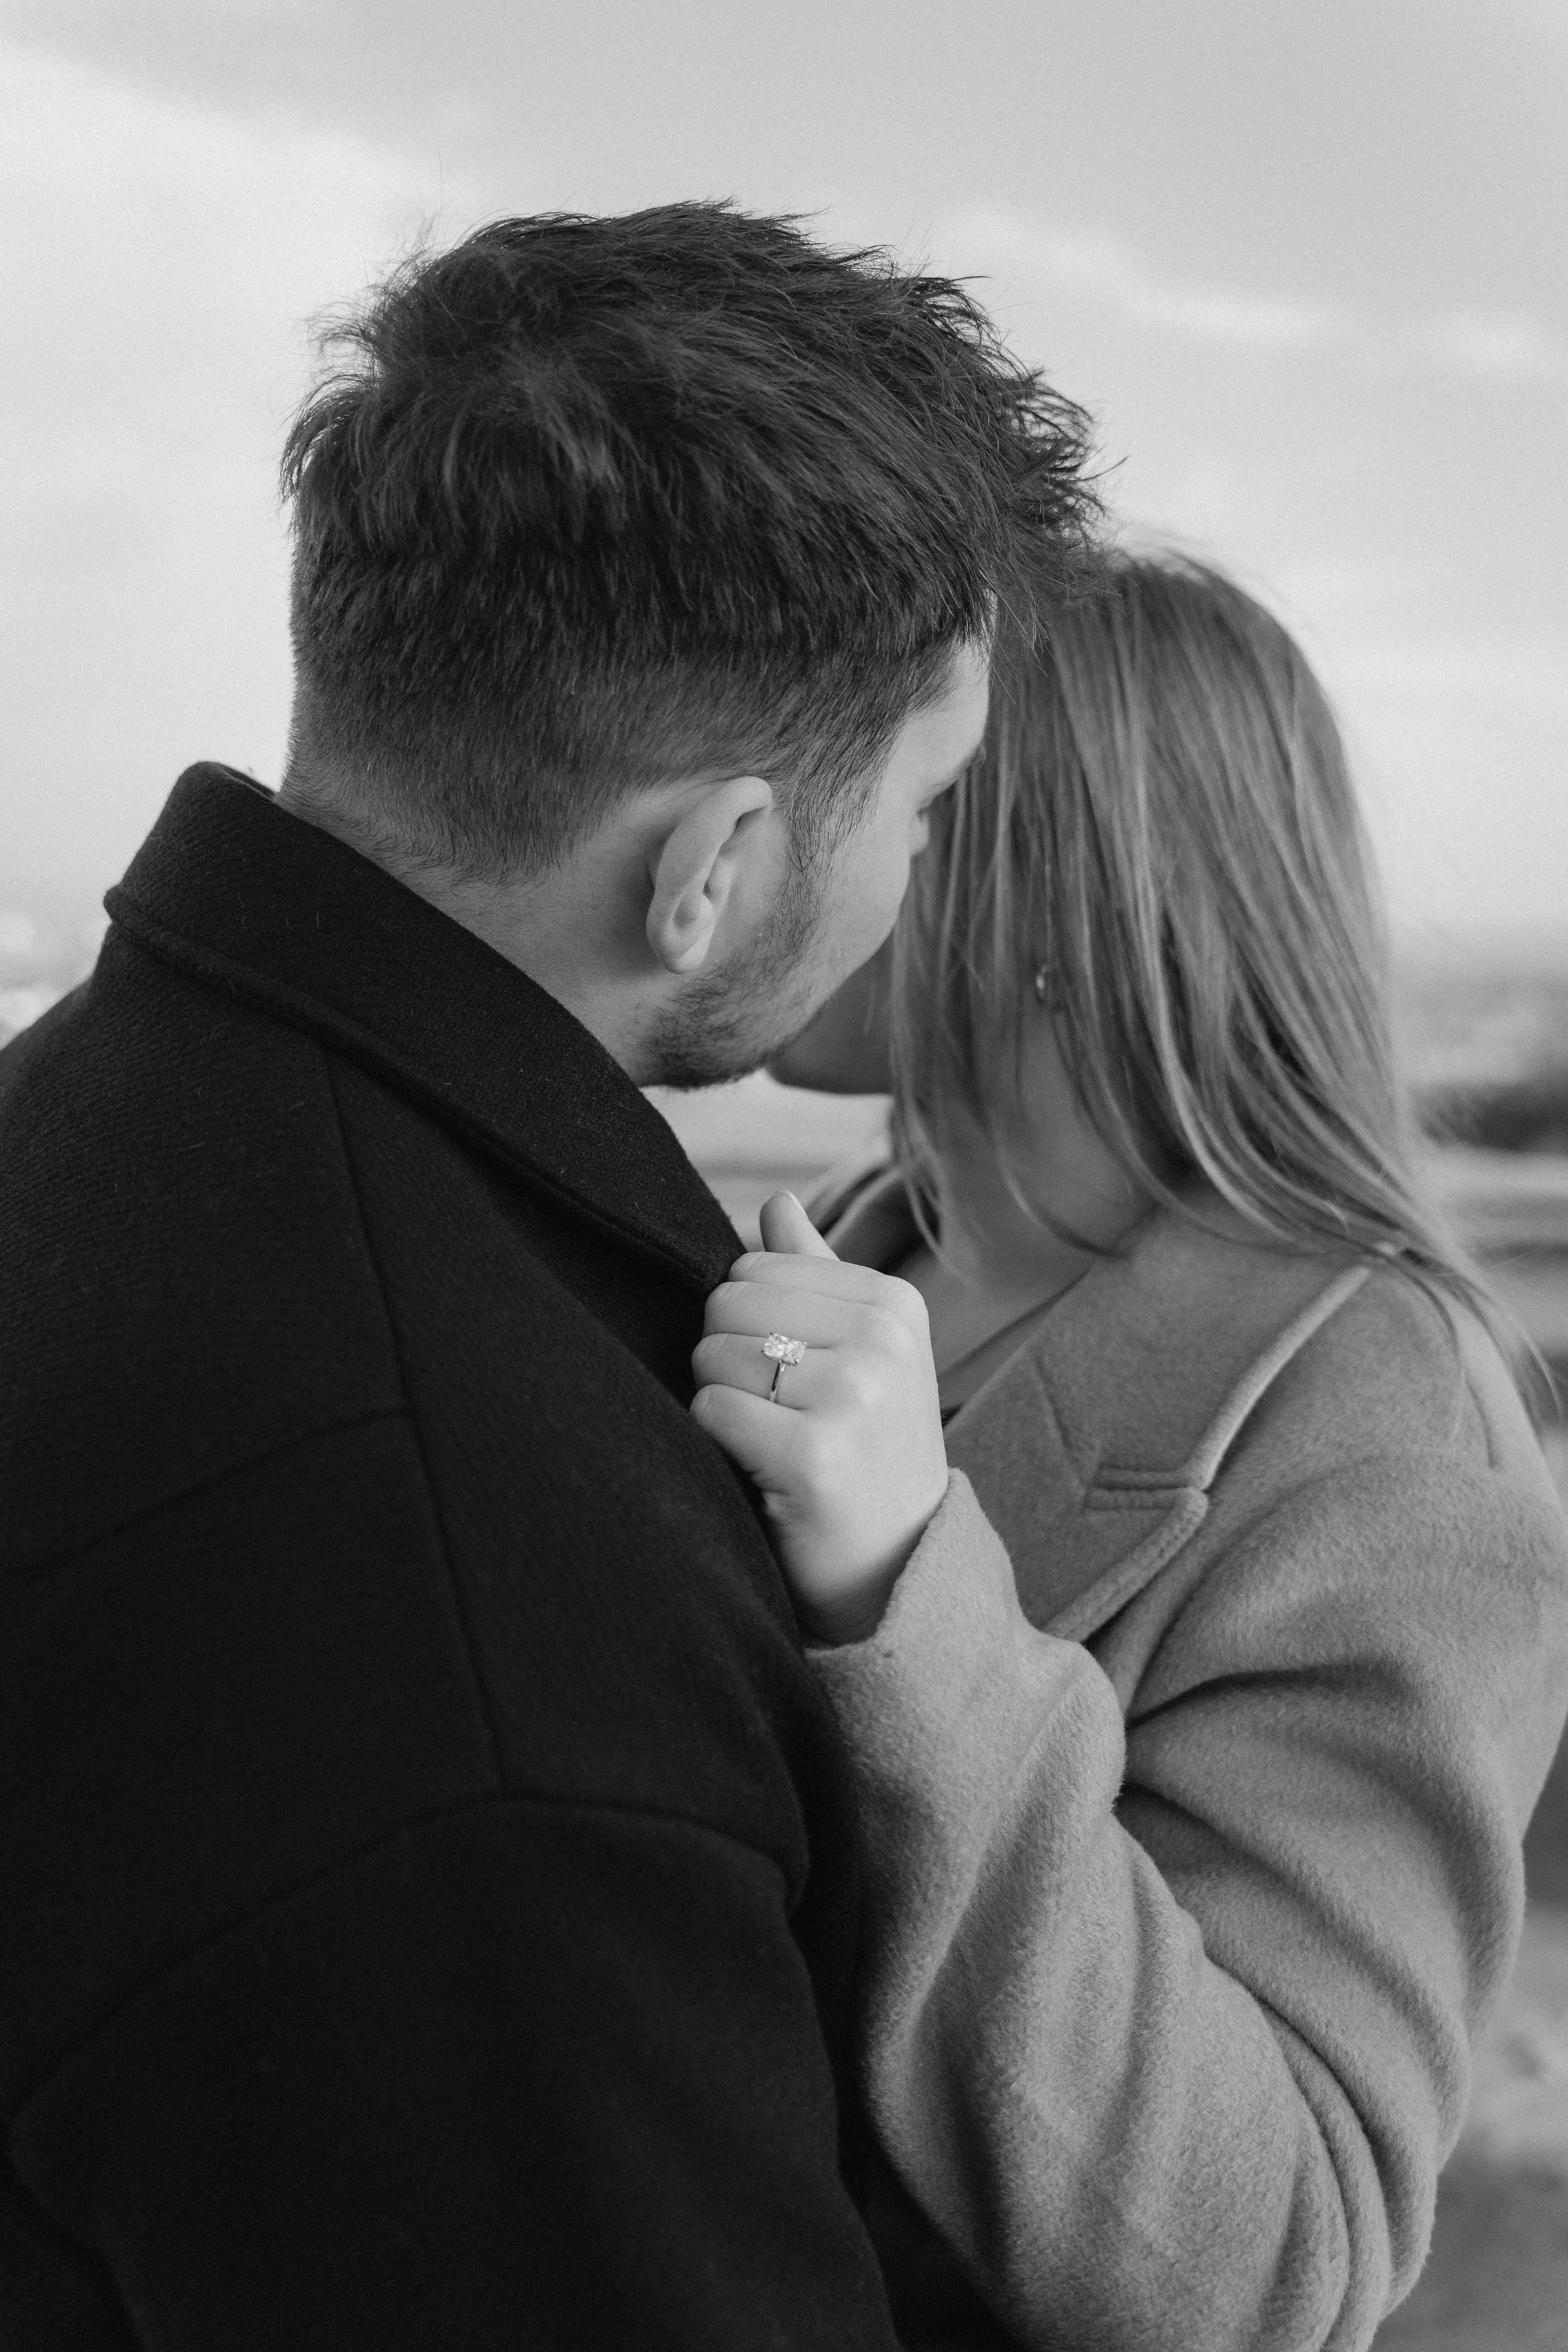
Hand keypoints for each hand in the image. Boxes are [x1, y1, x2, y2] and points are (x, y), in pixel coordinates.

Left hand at [691, 1191, 947, 1644]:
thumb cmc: (864, 1458)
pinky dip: (717, 1449)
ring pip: (711, 1357)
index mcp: (894, 1303)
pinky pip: (709, 1412)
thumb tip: (774, 1200)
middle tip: (780, 1420)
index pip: (752, 1267)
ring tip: (775, 1449)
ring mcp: (854, 1395)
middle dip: (728, 1363)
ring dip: (723, 1409)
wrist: (898, 1575)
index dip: (748, 1328)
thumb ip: (815, 1275)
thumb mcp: (862, 1357)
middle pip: (725, 1303)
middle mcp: (883, 1338)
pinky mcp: (815, 1453)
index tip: (798, 1382)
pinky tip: (764, 1477)